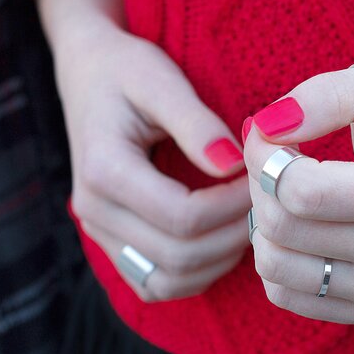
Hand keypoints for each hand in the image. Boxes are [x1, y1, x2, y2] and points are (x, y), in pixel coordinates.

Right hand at [55, 21, 250, 301]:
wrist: (88, 75)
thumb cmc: (126, 70)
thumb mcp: (161, 79)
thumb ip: (196, 122)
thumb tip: (232, 164)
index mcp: (103, 170)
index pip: (181, 217)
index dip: (232, 206)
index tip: (261, 179)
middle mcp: (93, 210)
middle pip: (178, 255)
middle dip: (232, 235)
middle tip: (264, 204)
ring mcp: (98, 233)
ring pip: (168, 281)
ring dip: (218, 261)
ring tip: (247, 221)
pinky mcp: (112, 244)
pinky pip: (156, 284)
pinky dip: (196, 274)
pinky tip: (221, 240)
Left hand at [243, 58, 353, 324]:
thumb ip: (332, 93)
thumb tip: (272, 124)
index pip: (305, 191)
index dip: (266, 155)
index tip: (270, 132)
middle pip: (283, 227)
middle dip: (262, 183)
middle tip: (276, 158)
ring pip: (273, 265)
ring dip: (262, 220)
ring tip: (287, 192)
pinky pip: (282, 293)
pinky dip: (275, 254)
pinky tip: (299, 226)